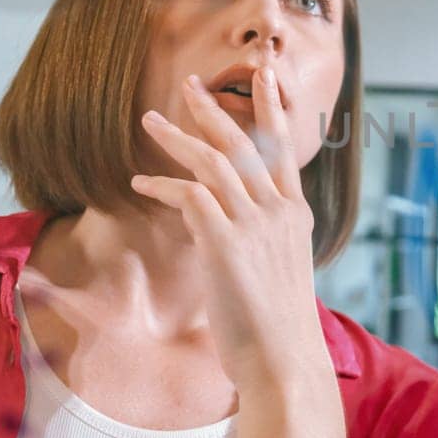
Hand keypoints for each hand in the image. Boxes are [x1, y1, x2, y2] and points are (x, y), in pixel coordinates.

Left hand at [131, 67, 324, 390]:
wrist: (283, 360)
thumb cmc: (278, 326)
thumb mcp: (280, 270)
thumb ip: (263, 238)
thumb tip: (231, 227)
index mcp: (297, 214)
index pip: (284, 148)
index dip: (270, 110)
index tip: (263, 77)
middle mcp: (279, 210)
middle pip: (244, 142)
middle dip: (214, 109)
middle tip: (189, 84)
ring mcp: (254, 223)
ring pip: (214, 160)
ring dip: (177, 136)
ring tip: (150, 121)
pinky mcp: (225, 241)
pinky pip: (189, 195)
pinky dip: (163, 184)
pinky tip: (140, 182)